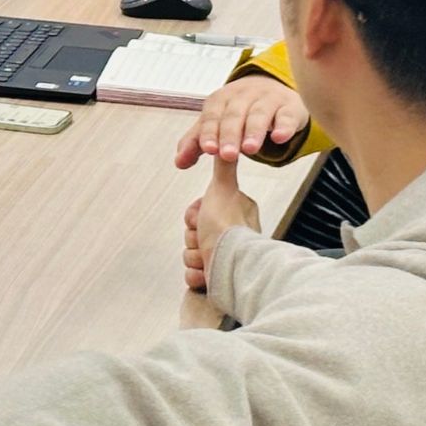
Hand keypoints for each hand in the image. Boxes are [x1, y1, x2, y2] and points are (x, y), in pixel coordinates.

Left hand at [175, 74, 310, 168]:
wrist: (272, 86)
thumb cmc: (239, 110)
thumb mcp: (216, 122)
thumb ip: (196, 142)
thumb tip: (179, 163)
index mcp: (220, 100)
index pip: (212, 116)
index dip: (209, 132)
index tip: (207, 149)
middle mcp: (242, 96)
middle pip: (234, 116)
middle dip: (230, 135)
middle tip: (227, 155)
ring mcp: (267, 99)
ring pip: (259, 114)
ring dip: (253, 131)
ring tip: (250, 149)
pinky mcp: (289, 107)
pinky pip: (286, 116)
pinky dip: (284, 126)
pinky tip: (280, 138)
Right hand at [184, 157, 261, 292]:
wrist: (232, 264)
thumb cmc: (227, 227)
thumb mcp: (222, 187)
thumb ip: (224, 167)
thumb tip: (227, 145)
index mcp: (233, 214)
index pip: (197, 212)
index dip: (193, 215)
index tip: (202, 217)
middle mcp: (231, 235)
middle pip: (192, 233)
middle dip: (193, 237)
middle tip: (205, 237)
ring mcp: (224, 259)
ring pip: (191, 254)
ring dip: (195, 256)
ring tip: (209, 257)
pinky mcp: (217, 279)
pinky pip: (194, 275)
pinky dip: (197, 275)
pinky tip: (207, 272)